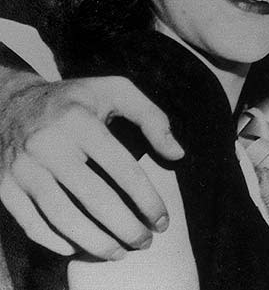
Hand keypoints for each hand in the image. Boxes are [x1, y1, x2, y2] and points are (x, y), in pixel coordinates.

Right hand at [0, 72, 184, 259]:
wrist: (10, 103)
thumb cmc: (75, 99)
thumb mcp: (116, 90)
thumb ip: (152, 118)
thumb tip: (177, 154)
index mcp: (80, 121)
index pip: (122, 168)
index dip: (147, 199)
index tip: (162, 220)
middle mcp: (48, 145)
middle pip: (95, 199)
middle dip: (126, 227)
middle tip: (145, 242)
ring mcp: (23, 169)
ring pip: (63, 217)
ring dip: (96, 242)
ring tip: (119, 252)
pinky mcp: (5, 187)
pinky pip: (32, 224)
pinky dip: (57, 241)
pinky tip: (79, 247)